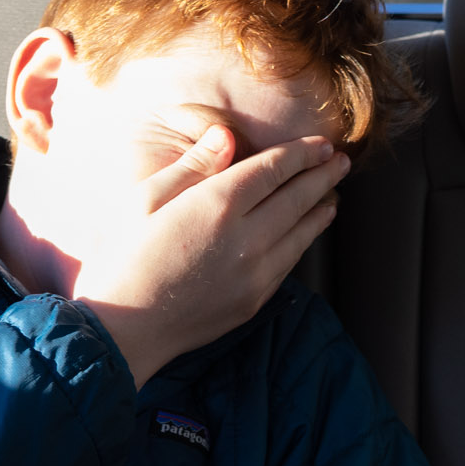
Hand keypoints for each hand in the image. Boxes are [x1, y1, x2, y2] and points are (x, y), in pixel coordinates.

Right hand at [70, 127, 347, 386]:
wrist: (124, 329)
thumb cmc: (124, 258)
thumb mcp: (146, 200)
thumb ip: (192, 167)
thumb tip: (226, 136)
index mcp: (216, 204)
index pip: (273, 170)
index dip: (301, 154)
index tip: (321, 144)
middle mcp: (245, 238)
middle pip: (297, 198)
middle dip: (322, 176)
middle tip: (341, 161)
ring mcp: (255, 273)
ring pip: (301, 233)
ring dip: (321, 209)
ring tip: (333, 194)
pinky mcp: (254, 300)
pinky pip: (289, 262)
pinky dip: (305, 241)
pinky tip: (307, 232)